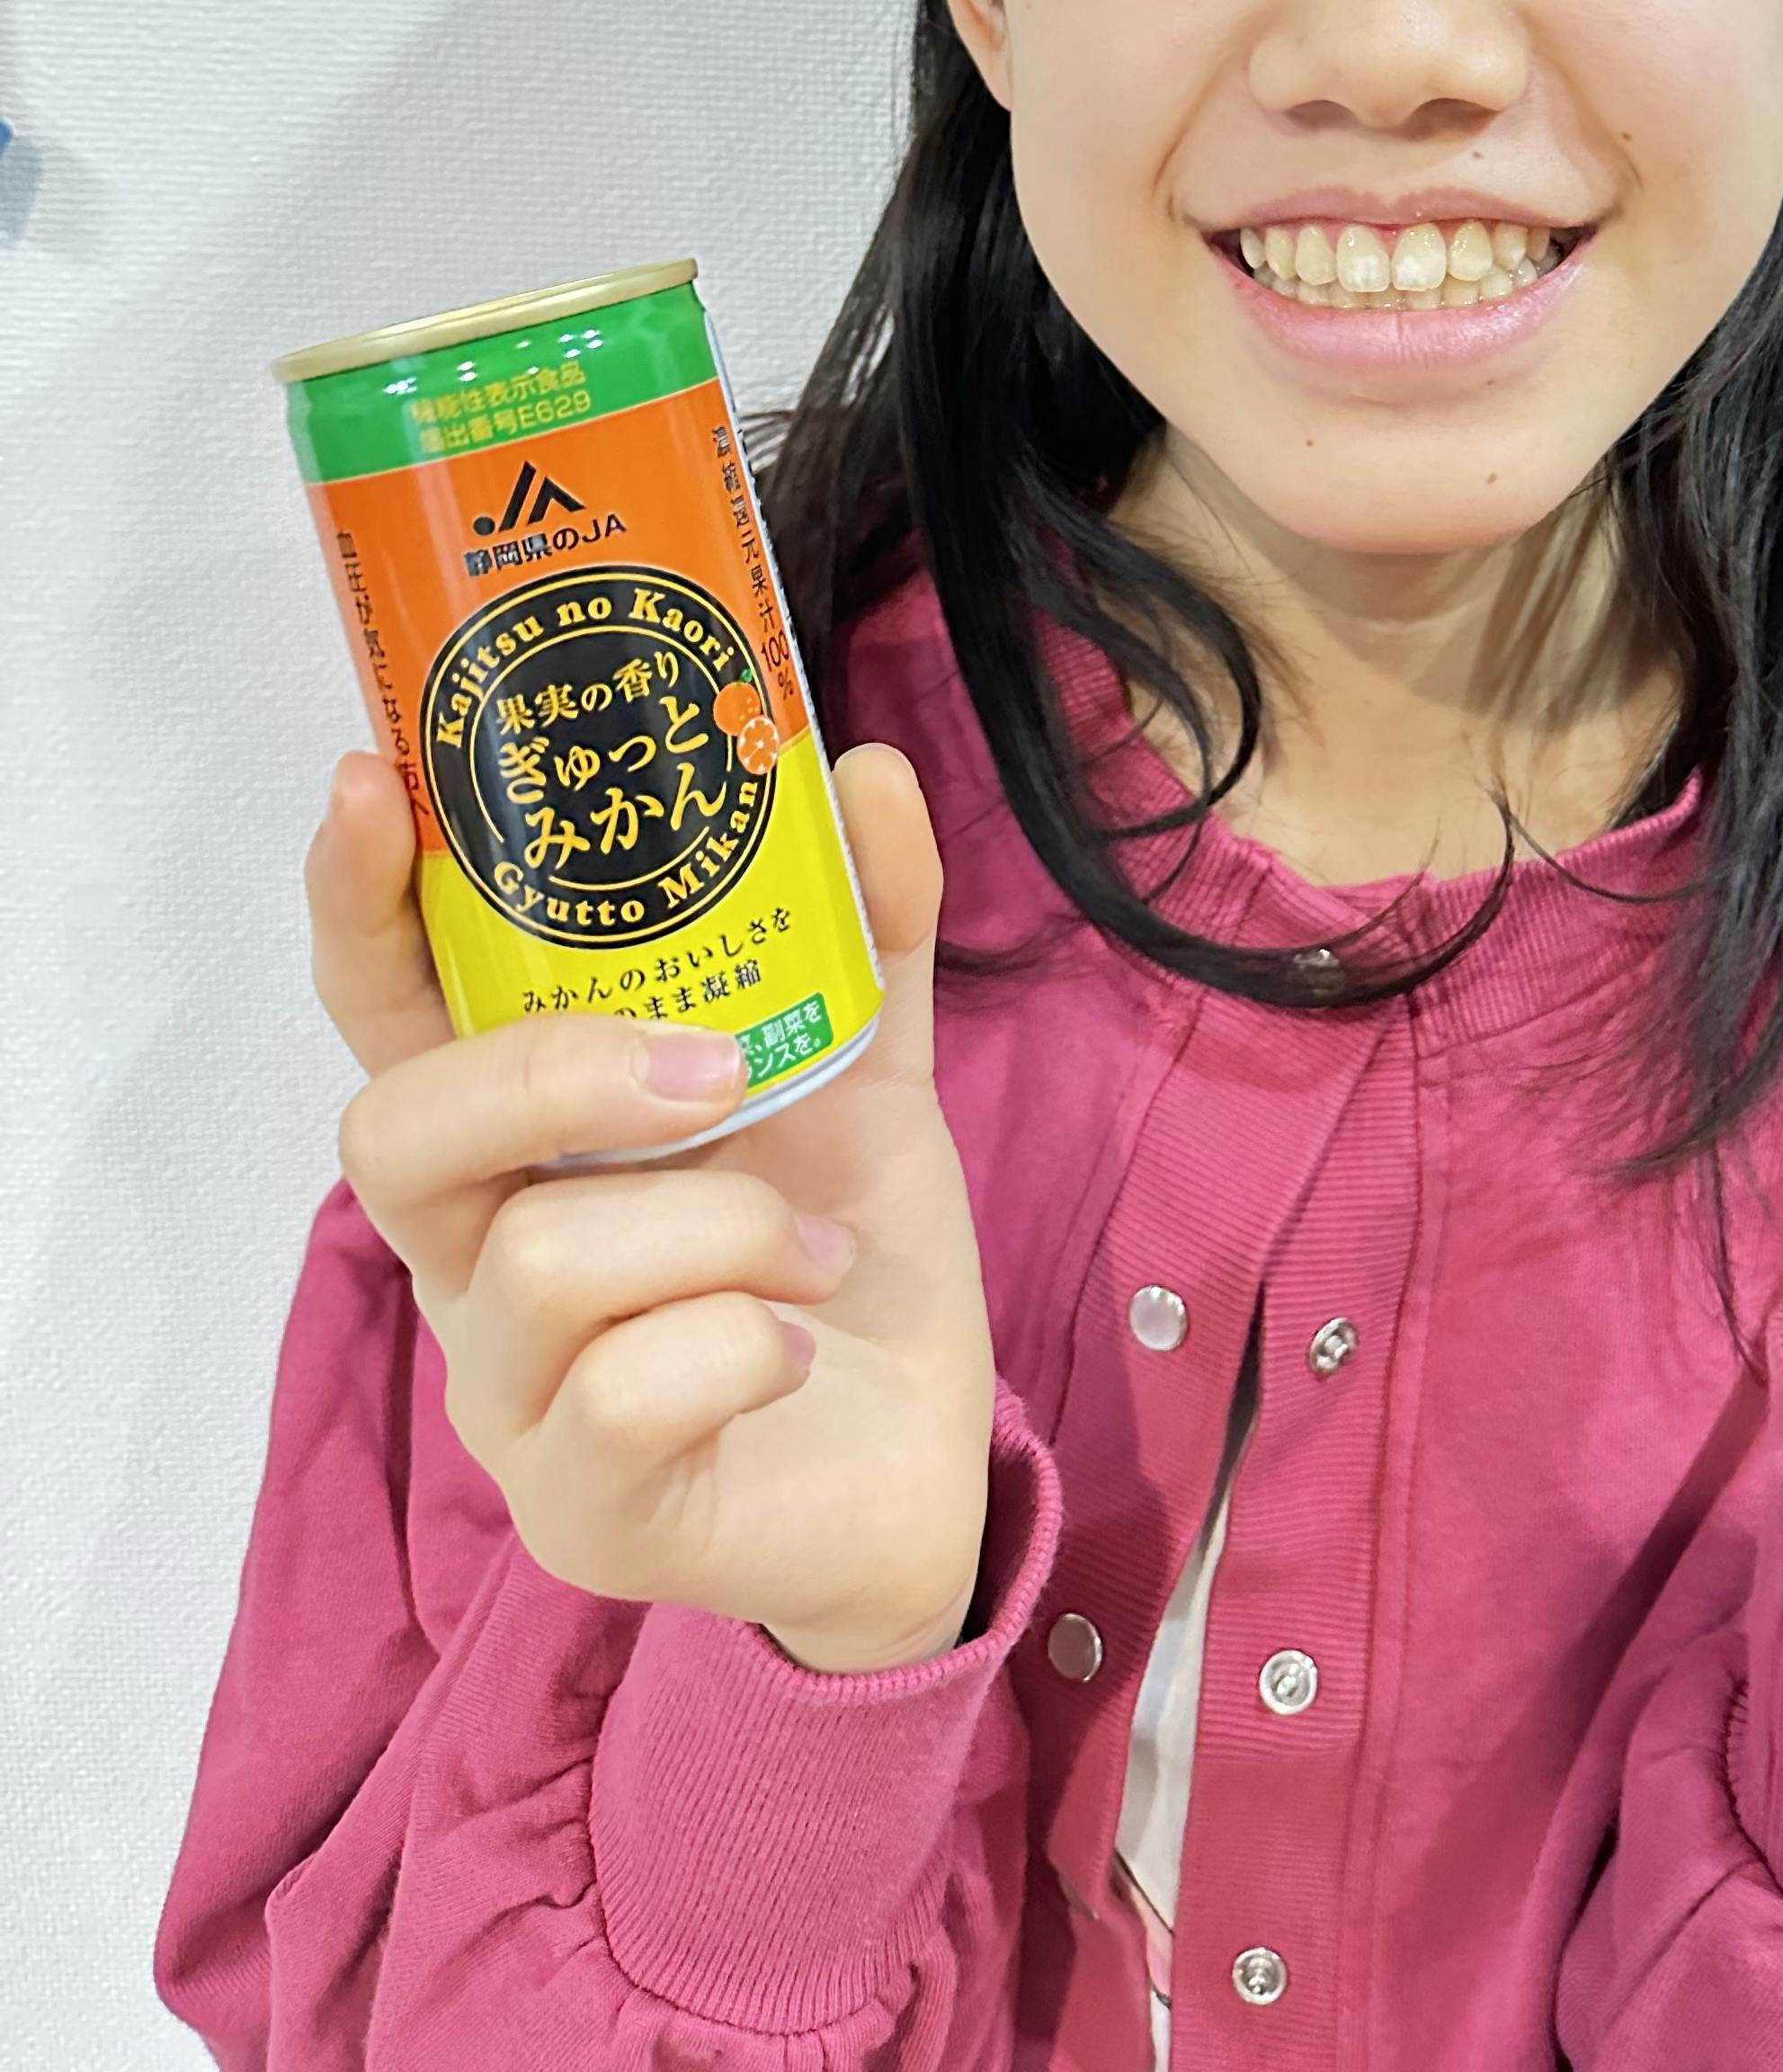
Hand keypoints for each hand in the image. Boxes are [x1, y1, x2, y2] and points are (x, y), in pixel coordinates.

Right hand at [310, 738, 997, 1670]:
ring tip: (814, 1249)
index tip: (370, 787)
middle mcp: (475, 1262)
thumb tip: (862, 771)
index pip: (384, 1015)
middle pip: (393, 1134)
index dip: (357, 906)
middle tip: (714, 1071)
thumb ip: (863, 927)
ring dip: (720, 1229)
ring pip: (535, 1261)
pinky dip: (745, 1344)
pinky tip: (795, 1345)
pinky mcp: (582, 1511)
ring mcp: (510, 1399)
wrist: (925, 1461)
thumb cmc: (844, 1253)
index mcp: (518, 1145)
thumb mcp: (862, 1069)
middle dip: (551, 1073)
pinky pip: (625, 1395)